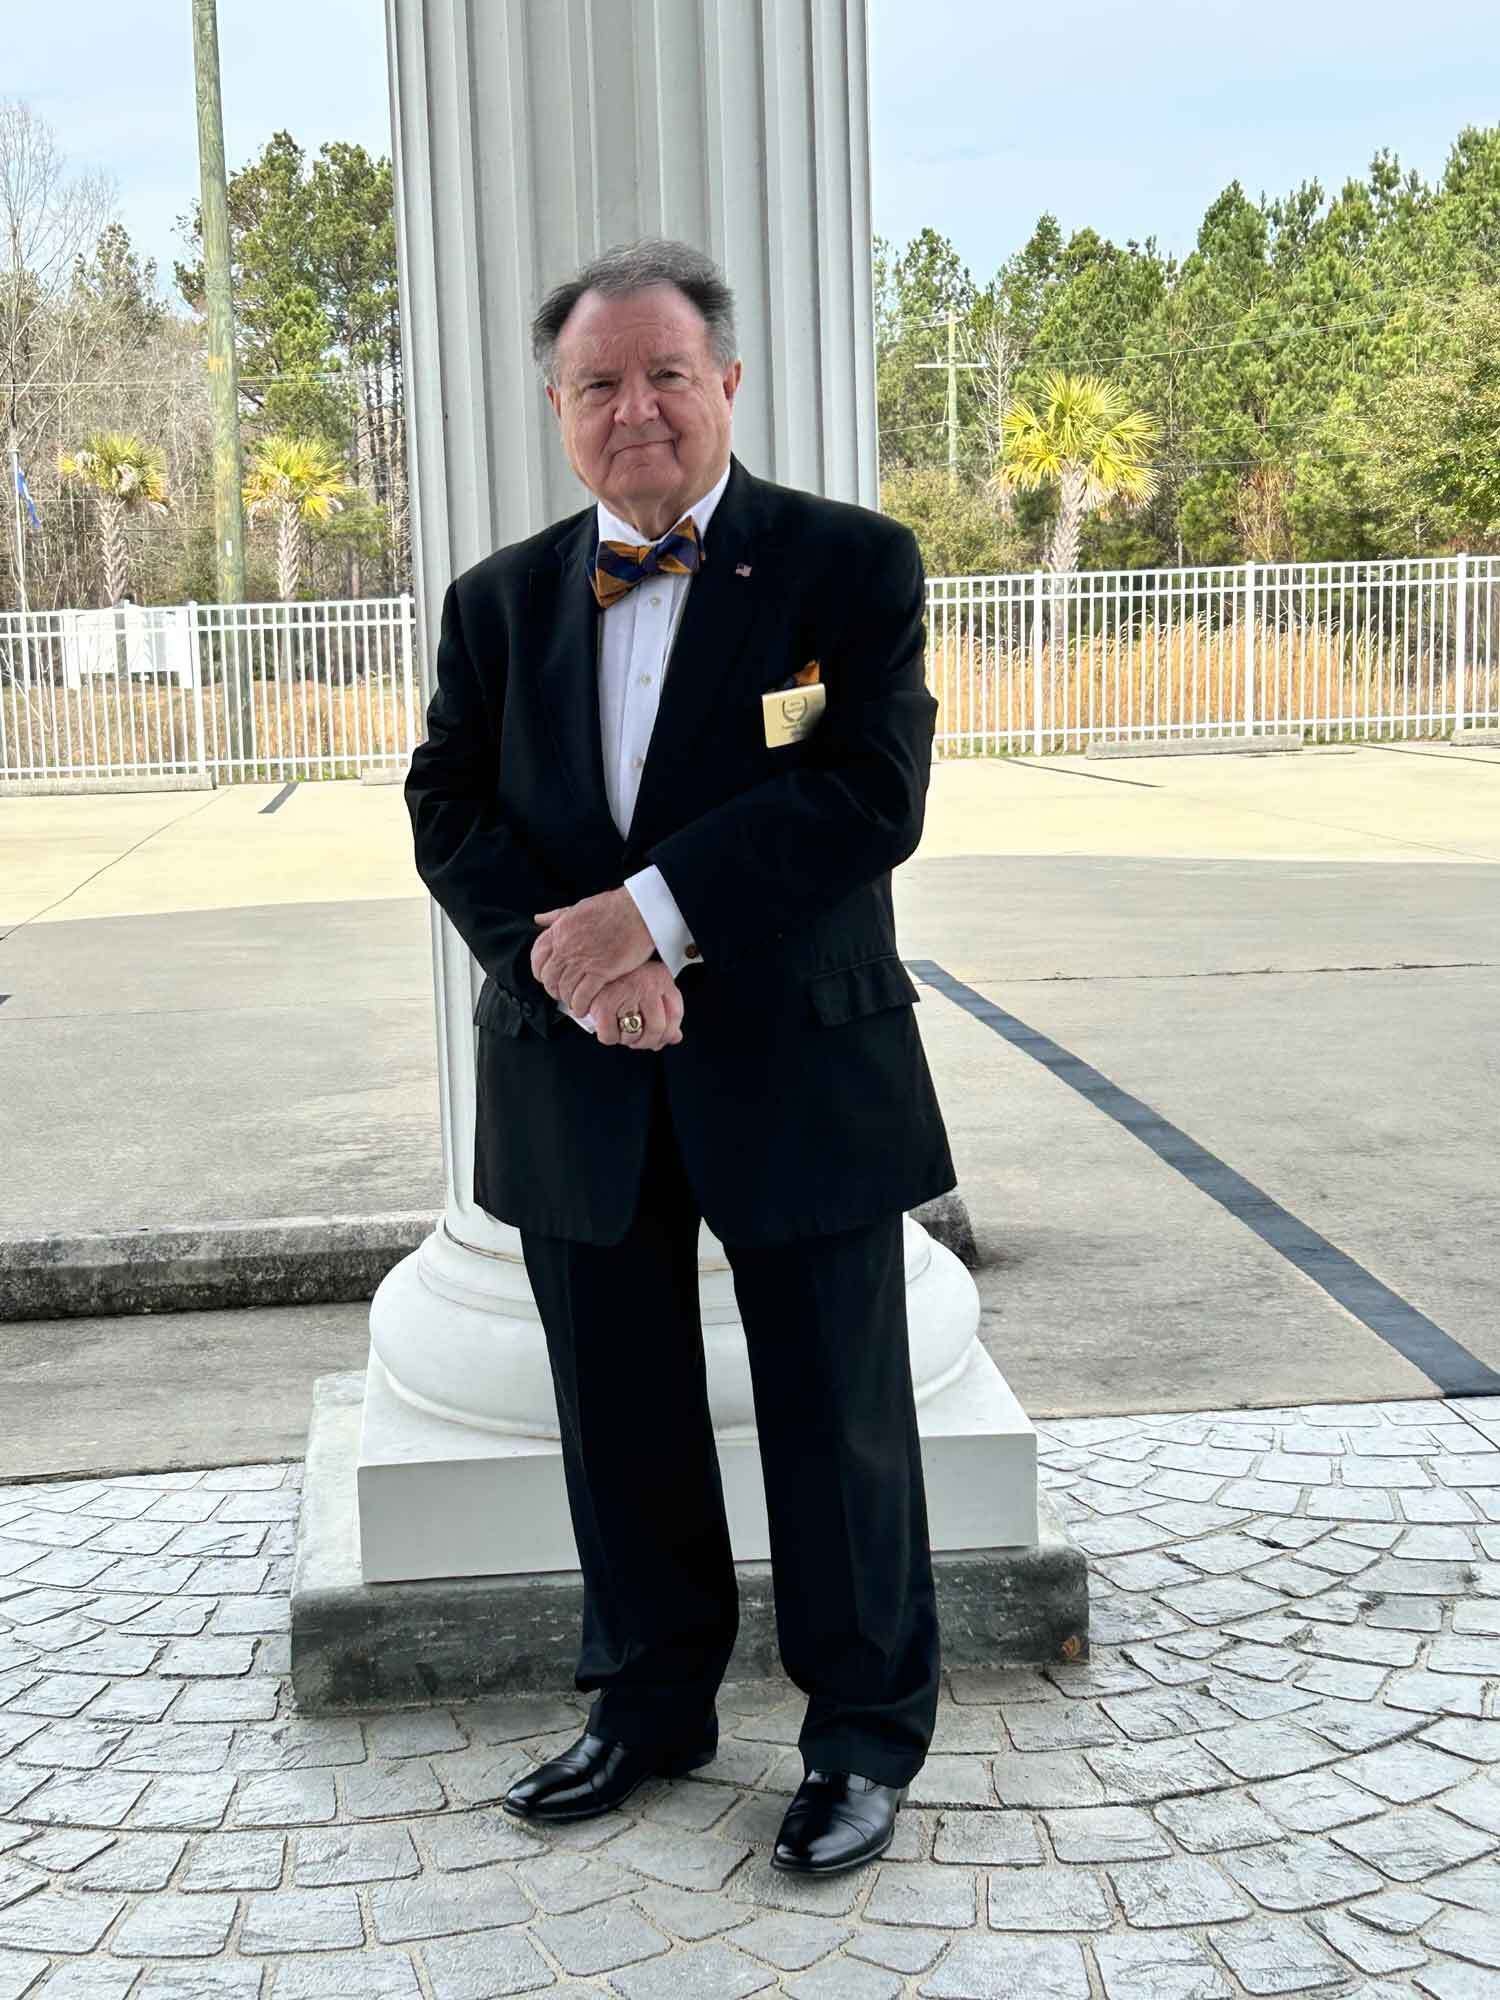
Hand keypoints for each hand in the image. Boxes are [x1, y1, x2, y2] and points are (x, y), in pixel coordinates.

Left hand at [531, 888, 654, 1016]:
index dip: (539, 971)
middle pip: (549, 977)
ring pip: (564, 989)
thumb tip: (539, 919)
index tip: (546, 976)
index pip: (537, 957)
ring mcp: (583, 961)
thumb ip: (557, 915)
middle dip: (553, 989)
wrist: (637, 912)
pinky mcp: (601, 972)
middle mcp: (566, 947)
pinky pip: (583, 996)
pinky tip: (584, 1008)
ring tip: (574, 1003)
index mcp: (560, 931)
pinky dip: (581, 1005)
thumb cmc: (612, 907)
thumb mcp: (578, 906)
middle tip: (562, 993)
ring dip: (568, 999)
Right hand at [590, 963, 684, 1050]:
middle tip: (640, 1040)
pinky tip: (610, 1027)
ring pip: (634, 1035)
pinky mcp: (604, 1003)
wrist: (598, 954)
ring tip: (622, 1028)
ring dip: (628, 1039)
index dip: (669, 1033)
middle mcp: (647, 984)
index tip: (660, 1038)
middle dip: (648, 1042)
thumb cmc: (625, 974)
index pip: (675, 1014)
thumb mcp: (653, 986)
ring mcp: (626, 993)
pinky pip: (610, 1035)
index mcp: (661, 978)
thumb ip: (668, 1013)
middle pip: (657, 1028)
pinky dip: (610, 1037)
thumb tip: (675, 1038)